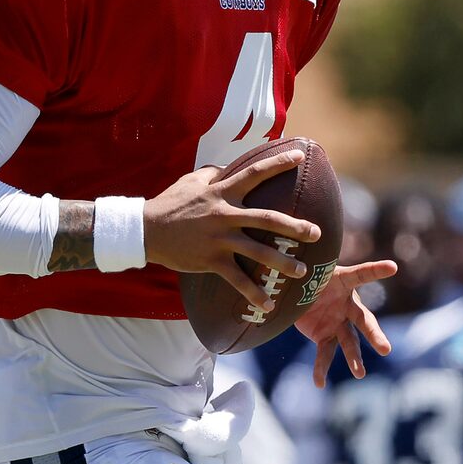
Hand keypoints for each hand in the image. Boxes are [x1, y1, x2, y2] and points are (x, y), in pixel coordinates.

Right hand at [142, 146, 321, 310]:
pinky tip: (269, 305)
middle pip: (268, 218)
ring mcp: (219, 239)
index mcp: (222, 192)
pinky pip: (237, 280)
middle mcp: (225, 214)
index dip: (278, 163)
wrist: (145, 230)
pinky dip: (254, 293)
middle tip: (317, 233)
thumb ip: (216, 174)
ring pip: (258, 252)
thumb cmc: (170, 203)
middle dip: (295, 227)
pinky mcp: (211, 260)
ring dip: (282, 263)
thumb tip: (231, 167)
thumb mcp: (193, 181)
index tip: (299, 157)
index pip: (255, 173)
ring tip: (301, 271)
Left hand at [301, 259, 399, 385]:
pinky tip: (318, 383)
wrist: (298, 291)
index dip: (376, 270)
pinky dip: (320, 368)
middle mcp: (347, 306)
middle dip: (374, 335)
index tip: (392, 266)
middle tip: (385, 349)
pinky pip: (324, 354)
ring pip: (349, 342)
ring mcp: (338, 323)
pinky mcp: (324, 336)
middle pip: (364, 321)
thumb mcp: (308, 267)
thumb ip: (307, 261)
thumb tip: (295, 240)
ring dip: (354, 358)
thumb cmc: (307, 275)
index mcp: (345, 284)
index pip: (362, 274)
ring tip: (360, 374)